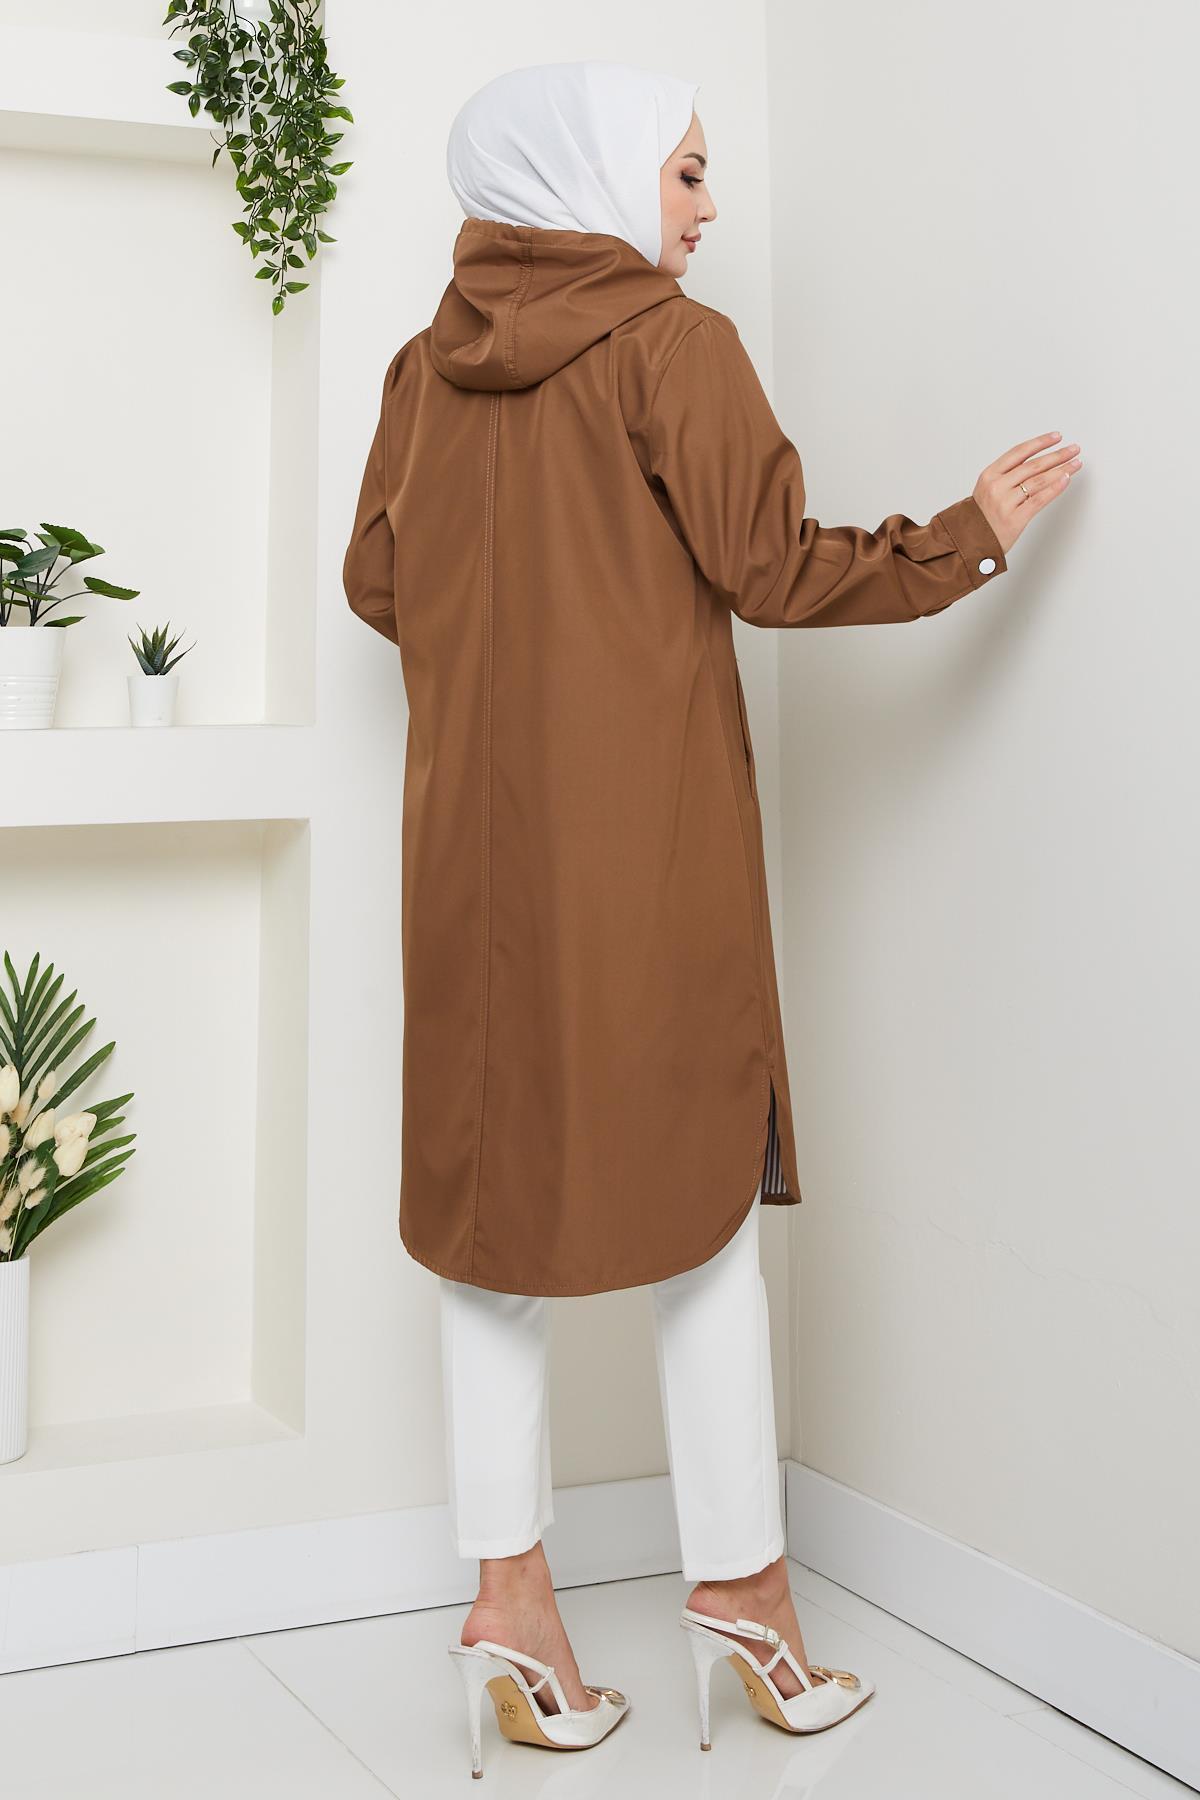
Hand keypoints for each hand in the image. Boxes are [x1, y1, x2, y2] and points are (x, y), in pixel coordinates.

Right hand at [973, 432, 1082, 555]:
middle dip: (1057, 455)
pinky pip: (1038, 500)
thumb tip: (1040, 463)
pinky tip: (1065, 480)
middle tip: (1074, 449)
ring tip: (1075, 464)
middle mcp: (997, 486)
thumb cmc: (981, 516)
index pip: (1019, 452)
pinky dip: (1054, 489)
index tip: (1057, 437)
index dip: (1040, 443)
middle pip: (1033, 465)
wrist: (969, 542)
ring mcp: (1005, 503)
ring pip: (1038, 481)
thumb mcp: (988, 489)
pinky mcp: (1015, 519)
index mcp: (989, 475)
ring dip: (1061, 470)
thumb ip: (1009, 475)